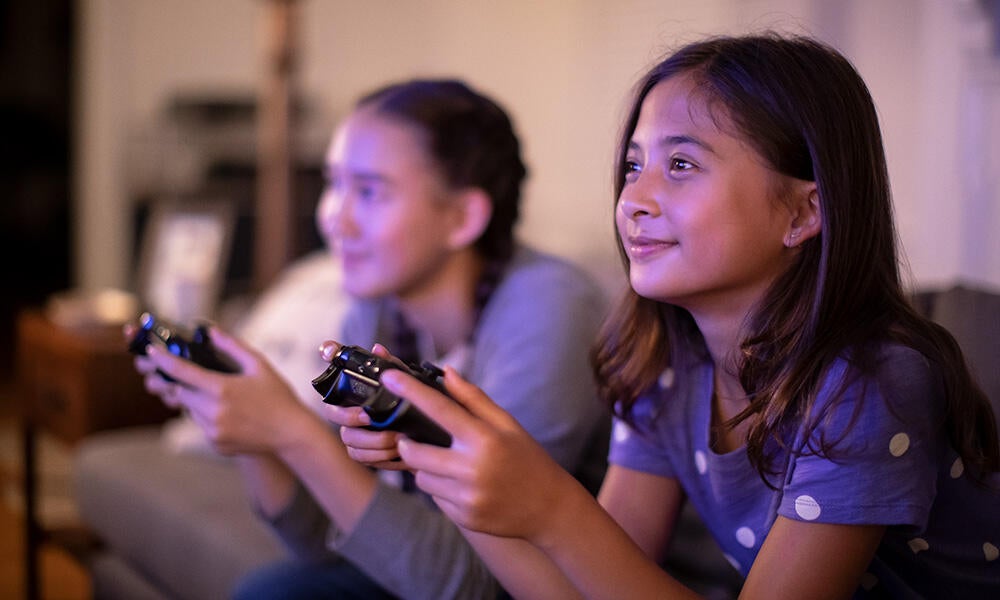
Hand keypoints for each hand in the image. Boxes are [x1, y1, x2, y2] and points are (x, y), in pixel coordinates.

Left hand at [131, 324, 315, 455]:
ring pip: (190, 411)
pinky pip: (201, 426)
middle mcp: (214, 411)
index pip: (182, 372)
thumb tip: (210, 331)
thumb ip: (232, 346)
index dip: (163, 360)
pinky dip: (208, 418)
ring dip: (197, 401)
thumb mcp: (259, 365)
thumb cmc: (278, 396)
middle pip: (181, 392)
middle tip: (204, 380)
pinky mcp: (216, 444)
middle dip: (186, 384)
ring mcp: (214, 431)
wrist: (291, 433)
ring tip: (224, 399)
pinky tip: (231, 415)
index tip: (152, 353)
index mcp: (222, 388)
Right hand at [320, 342, 408, 470]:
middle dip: (350, 417)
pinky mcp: (365, 454)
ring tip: (396, 439)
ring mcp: (355, 434)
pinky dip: (381, 457)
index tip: (330, 355)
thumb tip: (378, 349)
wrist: (432, 439)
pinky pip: (363, 458)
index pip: (333, 376)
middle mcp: (350, 413)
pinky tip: (397, 453)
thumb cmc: (414, 405)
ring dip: (373, 442)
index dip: (326, 360)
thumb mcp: (408, 383)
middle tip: (368, 416)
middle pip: (335, 415)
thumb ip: (392, 366)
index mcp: (357, 393)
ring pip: (350, 441)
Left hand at [389, 366, 578, 541]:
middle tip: (414, 439)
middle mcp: (473, 469)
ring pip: (422, 478)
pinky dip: (441, 489)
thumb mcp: (507, 424)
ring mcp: (467, 498)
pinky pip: (435, 498)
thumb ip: (474, 399)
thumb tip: (446, 372)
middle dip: (408, 443)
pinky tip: (463, 486)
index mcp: (485, 439)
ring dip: (426, 468)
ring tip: (449, 464)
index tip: (389, 377)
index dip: (410, 391)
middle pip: (415, 452)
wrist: (549, 508)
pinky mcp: (464, 518)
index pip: (439, 409)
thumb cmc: (527, 458)